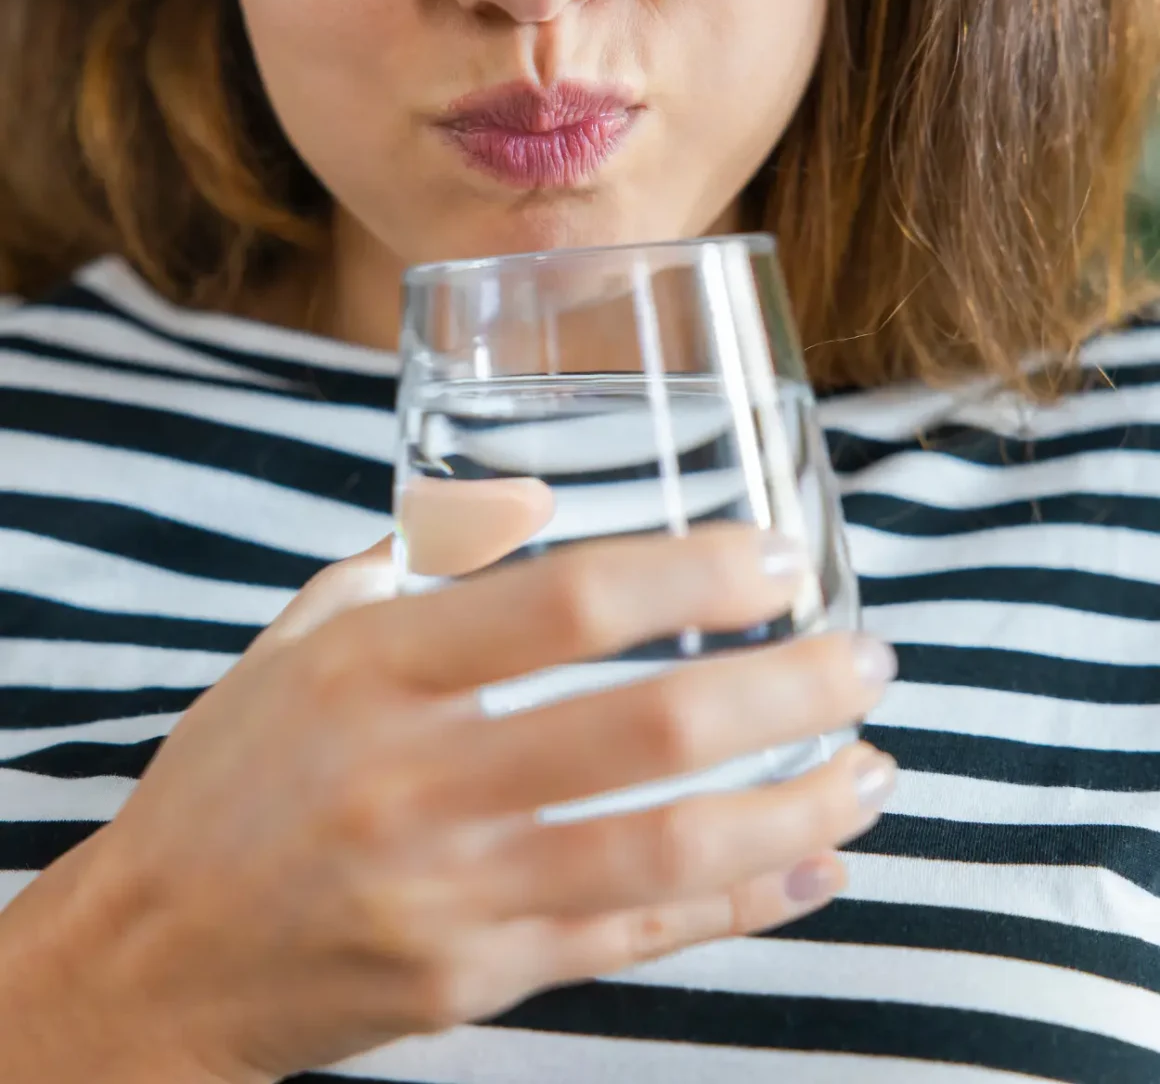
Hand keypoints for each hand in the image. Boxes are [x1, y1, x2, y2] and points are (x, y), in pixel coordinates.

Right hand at [0, 484, 894, 1083]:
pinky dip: (746, 900)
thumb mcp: (304, 632)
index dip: (691, 573)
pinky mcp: (476, 978)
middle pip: (647, 733)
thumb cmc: (236, 773)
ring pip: (667, 854)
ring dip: (796, 804)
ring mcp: (450, 895)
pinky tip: (818, 860)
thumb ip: (421, 552)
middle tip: (866, 658)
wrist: (155, 956)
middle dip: (788, 689)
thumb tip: (534, 492)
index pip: (561, 604)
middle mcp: (415, 784)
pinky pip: (638, 939)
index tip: (778, 560)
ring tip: (876, 765)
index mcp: (370, 672)